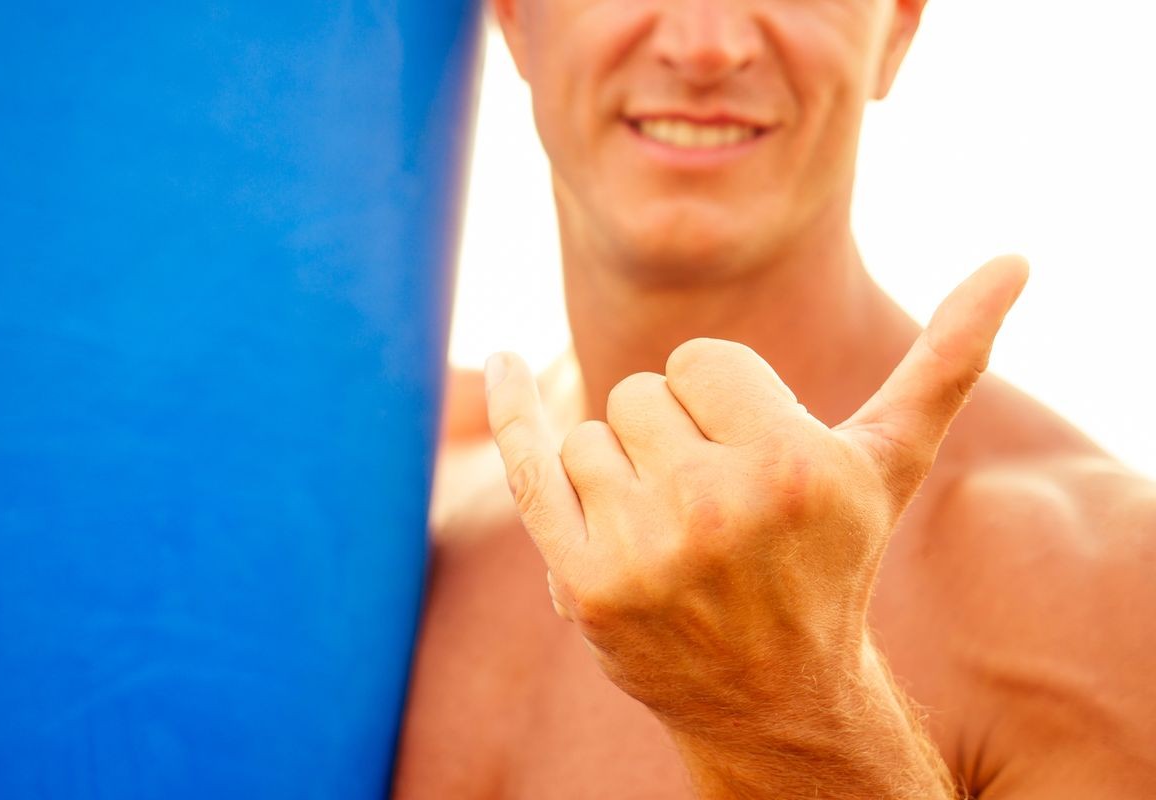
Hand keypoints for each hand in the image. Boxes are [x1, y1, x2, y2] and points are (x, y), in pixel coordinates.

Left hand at [484, 256, 1028, 733]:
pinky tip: (500, 361)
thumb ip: (945, 362)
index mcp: (795, 464)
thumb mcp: (889, 465)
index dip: (720, 404)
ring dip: (623, 474)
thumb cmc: (831, 559)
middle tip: (713, 512)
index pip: (698, 361)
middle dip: (671, 440)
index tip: (749, 463)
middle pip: (640, 394)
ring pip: (590, 436)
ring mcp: (645, 549)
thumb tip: (1014, 259)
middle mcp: (719, 507)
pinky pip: (532, 467)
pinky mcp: (587, 585)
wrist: (776, 692)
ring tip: (673, 535)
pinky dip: (512, 410)